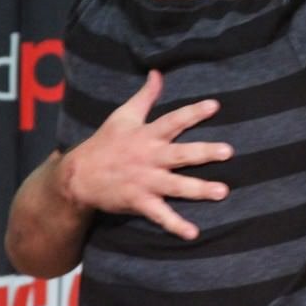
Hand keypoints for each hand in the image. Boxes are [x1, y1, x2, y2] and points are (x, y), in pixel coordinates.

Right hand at [59, 70, 232, 239]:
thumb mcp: (123, 116)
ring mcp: (145, 181)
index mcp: (147, 135)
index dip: (193, 112)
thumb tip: (157, 72)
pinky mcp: (139, 201)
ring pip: (176, 185)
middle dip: (204, 152)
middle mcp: (149, 158)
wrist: (77, 176)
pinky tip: (193, 233)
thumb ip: (145, 96)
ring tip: (223, 192)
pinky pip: (160, 215)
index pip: (173, 120)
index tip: (215, 105)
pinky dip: (176, 225)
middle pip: (180, 154)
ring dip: (199, 190)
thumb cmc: (104, 143)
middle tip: (228, 151)